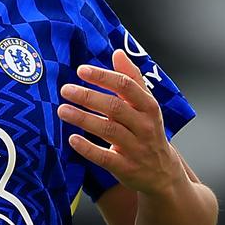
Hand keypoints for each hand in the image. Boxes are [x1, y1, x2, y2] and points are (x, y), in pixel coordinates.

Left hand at [58, 49, 185, 196]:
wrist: (162, 172)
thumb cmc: (148, 131)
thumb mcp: (146, 105)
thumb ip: (132, 78)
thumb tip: (118, 52)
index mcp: (149, 107)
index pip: (126, 86)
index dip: (103, 77)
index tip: (81, 69)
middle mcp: (145, 126)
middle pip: (115, 108)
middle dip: (89, 97)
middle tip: (65, 89)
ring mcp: (136, 148)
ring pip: (108, 131)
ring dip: (83, 119)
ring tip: (62, 110)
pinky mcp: (126, 168)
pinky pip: (104, 158)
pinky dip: (88, 148)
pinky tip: (72, 139)